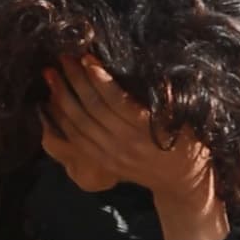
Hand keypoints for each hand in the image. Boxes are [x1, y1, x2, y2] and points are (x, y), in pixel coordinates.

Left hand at [41, 55, 212, 198]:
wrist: (182, 182)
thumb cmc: (188, 143)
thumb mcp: (185, 120)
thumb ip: (168, 98)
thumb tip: (155, 69)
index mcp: (146, 130)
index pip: (115, 100)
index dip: (98, 79)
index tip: (87, 58)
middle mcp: (125, 144)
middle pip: (92, 110)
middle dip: (74, 82)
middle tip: (62, 59)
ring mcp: (111, 156)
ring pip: (79, 125)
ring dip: (61, 99)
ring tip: (51, 76)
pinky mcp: (103, 163)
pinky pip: (75, 142)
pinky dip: (61, 122)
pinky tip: (51, 104)